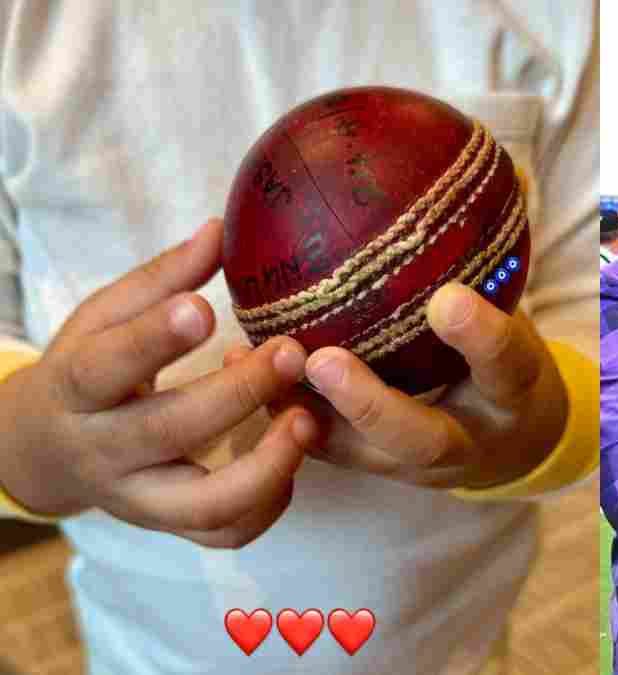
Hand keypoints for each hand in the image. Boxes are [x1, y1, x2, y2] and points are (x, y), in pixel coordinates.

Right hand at [0, 219, 317, 547]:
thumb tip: (219, 228)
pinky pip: (227, 535)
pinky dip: (269, 506)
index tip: (205, 309)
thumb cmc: (92, 369)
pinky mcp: (171, 529)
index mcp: (76, 390)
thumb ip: (162, 280)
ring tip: (307, 419)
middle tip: (292, 352)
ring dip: (266, 467)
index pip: (106, 367)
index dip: (154, 339)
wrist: (48, 450)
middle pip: (168, 431)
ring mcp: (139, 500)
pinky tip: (293, 460)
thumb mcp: (104, 318)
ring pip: (204, 506)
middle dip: (237, 394)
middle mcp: (104, 452)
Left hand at [233, 282, 568, 488]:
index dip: (480, 338)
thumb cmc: (506, 358)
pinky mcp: (372, 467)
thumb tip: (510, 167)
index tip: (446, 298)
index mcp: (511, 391)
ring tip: (261, 361)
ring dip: (307, 412)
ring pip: (361, 456)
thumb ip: (504, 250)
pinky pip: (323, 448)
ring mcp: (413, 465)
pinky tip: (238, 360)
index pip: (505, 365)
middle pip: (420, 439)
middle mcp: (464, 438)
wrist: (508, 441)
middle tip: (324, 360)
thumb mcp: (520, 308)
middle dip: (370, 404)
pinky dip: (281, 408)